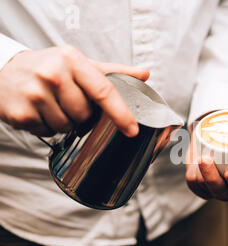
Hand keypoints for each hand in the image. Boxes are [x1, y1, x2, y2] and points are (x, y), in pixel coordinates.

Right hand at [0, 45, 149, 136]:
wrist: (4, 70)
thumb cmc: (48, 67)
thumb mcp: (78, 63)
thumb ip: (112, 72)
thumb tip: (144, 74)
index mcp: (71, 60)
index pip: (103, 90)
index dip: (120, 113)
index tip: (132, 129)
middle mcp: (52, 74)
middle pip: (85, 114)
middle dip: (81, 114)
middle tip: (67, 101)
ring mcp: (34, 94)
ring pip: (67, 126)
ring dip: (64, 122)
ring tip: (52, 105)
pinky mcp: (21, 113)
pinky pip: (48, 132)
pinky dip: (47, 127)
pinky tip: (39, 112)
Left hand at [185, 118, 227, 200]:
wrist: (226, 125)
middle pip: (224, 193)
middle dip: (213, 180)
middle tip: (207, 159)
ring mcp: (218, 189)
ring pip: (206, 189)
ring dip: (201, 175)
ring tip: (200, 157)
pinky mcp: (203, 184)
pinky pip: (194, 185)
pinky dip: (192, 174)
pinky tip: (194, 162)